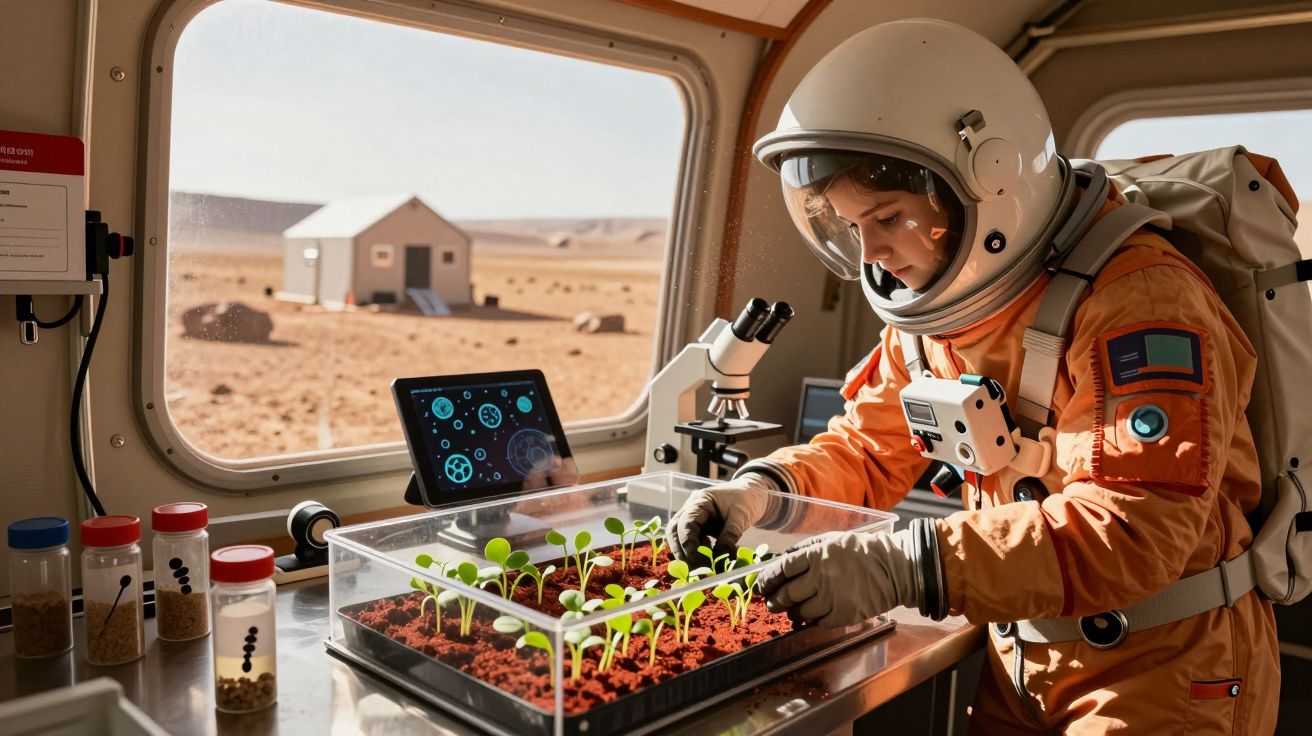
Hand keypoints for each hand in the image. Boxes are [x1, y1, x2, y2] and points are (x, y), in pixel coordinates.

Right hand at [666, 472, 776, 561]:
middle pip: (675, 531)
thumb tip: (721, 559)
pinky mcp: (698, 528)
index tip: (697, 562)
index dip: (688, 544)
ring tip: (701, 570)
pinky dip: (696, 554)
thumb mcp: (741, 517)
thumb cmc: (746, 500)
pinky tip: (708, 561)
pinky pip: (691, 542)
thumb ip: (729, 536)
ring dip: (687, 555)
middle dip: (682, 553)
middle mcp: (691, 508)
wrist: (752, 494)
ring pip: (679, 538)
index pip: (685, 523)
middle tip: (695, 571)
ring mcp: (693, 518)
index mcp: (700, 501)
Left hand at [755, 528, 922, 627]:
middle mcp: (821, 577)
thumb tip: (783, 558)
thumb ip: (806, 548)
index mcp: (816, 555)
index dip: (767, 580)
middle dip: (774, 601)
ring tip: (793, 610)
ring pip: (800, 612)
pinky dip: (813, 620)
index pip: (781, 569)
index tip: (759, 586)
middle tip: (771, 603)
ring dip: (793, 612)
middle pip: (786, 594)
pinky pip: (818, 622)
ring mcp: (832, 598)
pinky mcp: (843, 615)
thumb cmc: (861, 552)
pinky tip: (816, 614)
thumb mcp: (832, 539)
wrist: (894, 568)